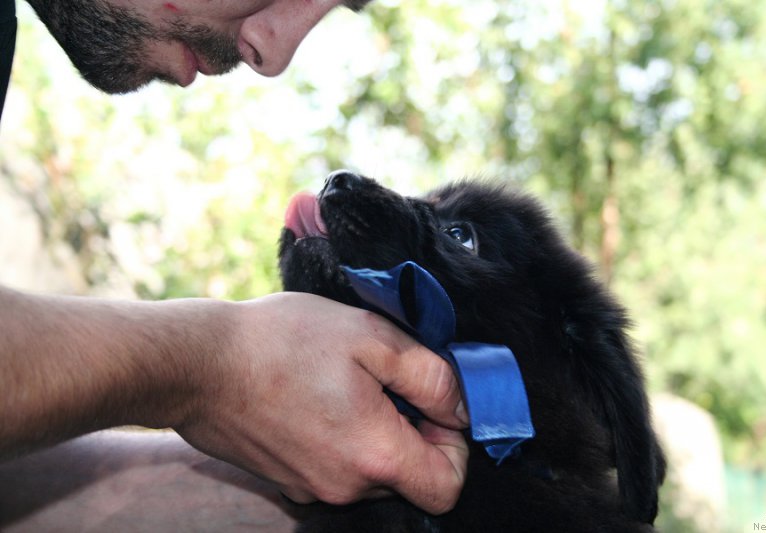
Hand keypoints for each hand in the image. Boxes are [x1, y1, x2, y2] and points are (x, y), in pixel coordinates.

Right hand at [175, 292, 468, 514]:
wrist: (197, 363)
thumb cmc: (282, 343)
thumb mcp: (371, 338)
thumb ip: (431, 377)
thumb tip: (464, 407)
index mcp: (374, 456)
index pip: (448, 485)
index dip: (455, 444)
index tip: (432, 402)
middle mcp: (345, 487)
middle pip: (409, 475)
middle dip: (412, 427)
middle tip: (385, 377)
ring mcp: (312, 488)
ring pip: (372, 469)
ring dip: (376, 429)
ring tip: (346, 379)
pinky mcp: (288, 480)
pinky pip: (336, 466)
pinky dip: (342, 436)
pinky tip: (318, 394)